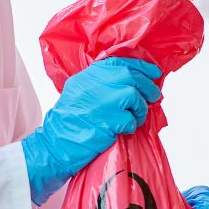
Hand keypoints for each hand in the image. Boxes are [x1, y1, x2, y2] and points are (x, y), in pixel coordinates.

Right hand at [20, 57, 162, 204]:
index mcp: (85, 77)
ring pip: (133, 96)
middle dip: (147, 86)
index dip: (140, 66)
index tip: (153, 73)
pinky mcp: (105, 123)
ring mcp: (98, 104)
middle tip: (154, 96)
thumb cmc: (68, 123)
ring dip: (141, 108)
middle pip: (129, 77)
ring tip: (137, 117)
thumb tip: (132, 83)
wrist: (54, 145)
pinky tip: (124, 130)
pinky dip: (132, 125)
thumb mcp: (78, 94)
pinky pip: (130, 120)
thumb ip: (99, 84)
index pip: (118, 63)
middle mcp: (91, 86)